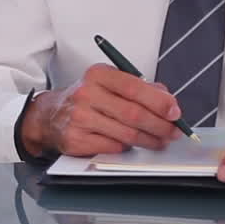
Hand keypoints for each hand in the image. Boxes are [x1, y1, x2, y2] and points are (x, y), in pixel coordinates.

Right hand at [20, 64, 181, 157]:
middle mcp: (86, 94)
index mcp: (97, 74)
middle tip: (173, 131)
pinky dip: (127, 148)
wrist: (49, 115)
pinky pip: (112, 148)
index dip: (159, 101)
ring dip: (149, 140)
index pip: (134, 87)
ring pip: (126, 134)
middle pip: (133, 113)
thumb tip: (167, 100)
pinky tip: (133, 145)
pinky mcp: (76, 139)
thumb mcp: (108, 84)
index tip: (175, 112)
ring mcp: (79, 118)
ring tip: (160, 141)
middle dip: (160, 125)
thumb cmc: (86, 98)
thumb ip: (139, 87)